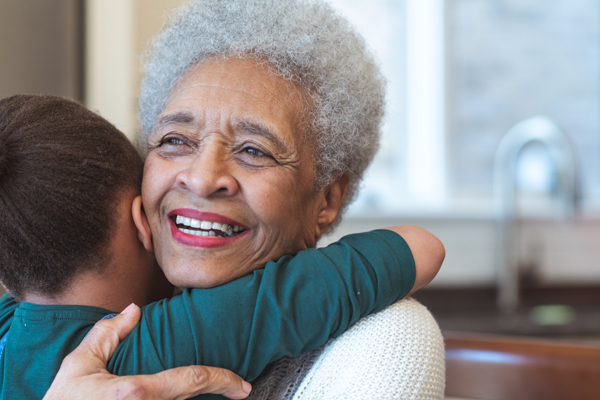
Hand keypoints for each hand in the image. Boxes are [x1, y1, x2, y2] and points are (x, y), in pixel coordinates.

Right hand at [43, 303, 251, 399]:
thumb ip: (108, 334)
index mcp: (136, 391)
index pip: (191, 379)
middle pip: (194, 398)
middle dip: (219, 391)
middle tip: (239, 389)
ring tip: (219, 391)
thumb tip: (135, 309)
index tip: (242, 384)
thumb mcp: (80, 365)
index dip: (222, 379)